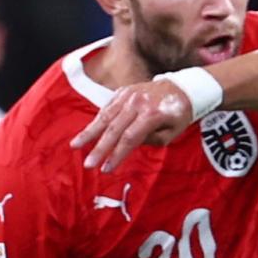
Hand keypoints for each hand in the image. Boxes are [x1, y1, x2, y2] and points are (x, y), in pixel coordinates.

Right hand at [69, 78, 193, 171]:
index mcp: (152, 115)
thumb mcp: (172, 133)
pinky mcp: (123, 91)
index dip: (117, 155)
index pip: (130, 138)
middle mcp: (138, 103)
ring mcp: (129, 95)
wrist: (182, 88)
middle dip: (99, 148)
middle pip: (114, 129)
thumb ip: (151, 141)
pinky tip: (87, 133)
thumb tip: (128, 145)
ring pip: (105, 116)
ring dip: (89, 132)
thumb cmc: (178, 115)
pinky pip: (107, 107)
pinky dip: (97, 120)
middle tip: (88, 164)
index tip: (106, 169)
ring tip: (75, 145)